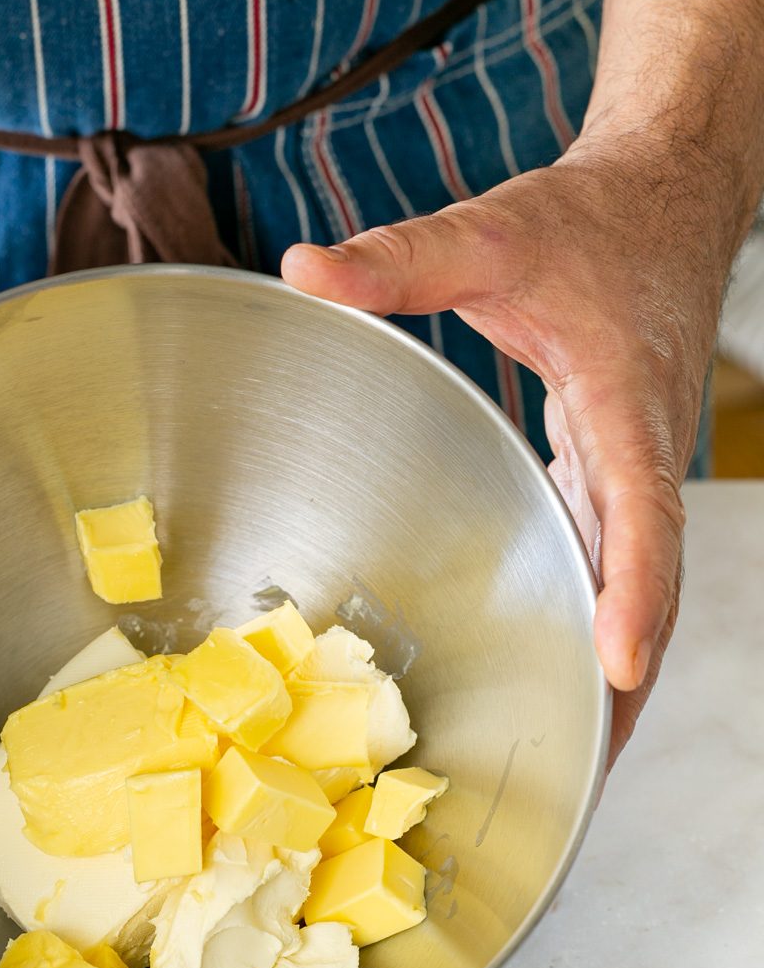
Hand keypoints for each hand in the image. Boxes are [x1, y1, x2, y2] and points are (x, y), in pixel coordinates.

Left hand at [282, 131, 736, 761]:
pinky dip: (601, 621)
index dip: (633, 591)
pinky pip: (618, 562)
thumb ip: (399, 260)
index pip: (639, 511)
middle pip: (646, 581)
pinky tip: (568, 669)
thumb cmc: (591, 225)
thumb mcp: (491, 235)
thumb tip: (304, 269)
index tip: (619, 662)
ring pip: (637, 584)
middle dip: (622, 676)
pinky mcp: (615, 469)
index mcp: (625, 402)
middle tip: (585, 767)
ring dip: (615, 668)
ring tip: (577, 757)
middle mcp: (641, 451)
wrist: (664, 200)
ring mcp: (633, 468)